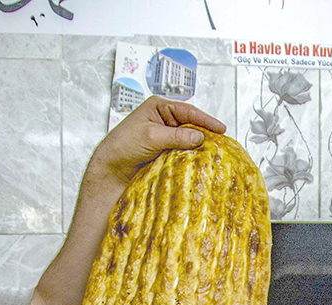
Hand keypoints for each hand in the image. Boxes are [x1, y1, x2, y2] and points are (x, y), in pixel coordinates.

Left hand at [83, 97, 227, 194]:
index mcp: (158, 107)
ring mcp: (164, 136)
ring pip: (187, 139)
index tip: (221, 129)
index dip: (206, 120)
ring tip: (213, 152)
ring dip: (198, 146)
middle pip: (190, 124)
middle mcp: (162, 120)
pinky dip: (190, 156)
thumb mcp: (152, 136)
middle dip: (204, 132)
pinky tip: (199, 160)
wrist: (110, 170)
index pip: (187, 110)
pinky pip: (182, 152)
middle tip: (221, 142)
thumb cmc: (123, 146)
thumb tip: (200, 136)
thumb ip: (177, 136)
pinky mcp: (164, 152)